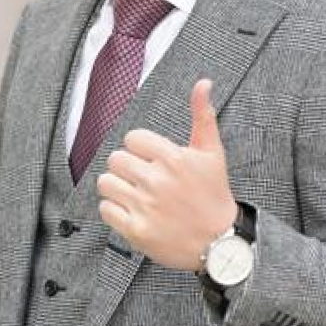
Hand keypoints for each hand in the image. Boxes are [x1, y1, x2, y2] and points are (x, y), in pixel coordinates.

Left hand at [97, 79, 236, 270]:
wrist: (219, 242)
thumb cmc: (214, 195)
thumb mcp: (212, 153)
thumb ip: (203, 115)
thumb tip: (203, 82)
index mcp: (173, 158)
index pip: (132, 138)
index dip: (141, 148)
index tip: (152, 160)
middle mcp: (157, 181)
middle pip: (116, 159)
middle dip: (128, 167)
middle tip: (143, 179)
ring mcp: (145, 206)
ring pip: (106, 183)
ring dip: (116, 187)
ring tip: (133, 193)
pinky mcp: (136, 230)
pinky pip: (106, 209)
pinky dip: (114, 210)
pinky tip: (132, 211)